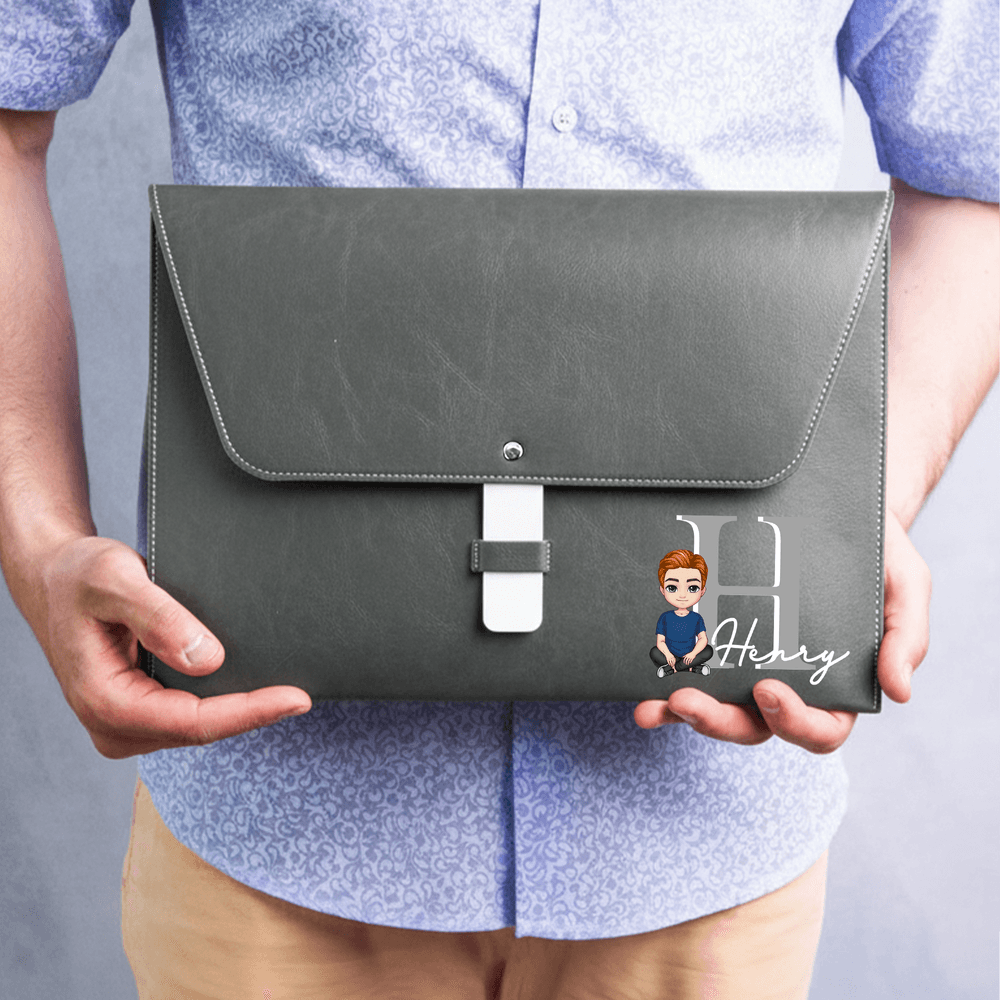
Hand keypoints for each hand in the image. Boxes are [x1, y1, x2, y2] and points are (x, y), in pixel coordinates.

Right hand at [35, 534, 312, 758]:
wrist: (57, 579)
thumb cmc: (79, 575)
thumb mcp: (114, 579)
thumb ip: (159, 617)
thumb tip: (209, 659)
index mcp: (104, 702)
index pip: (193, 722)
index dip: (249, 712)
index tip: (296, 698)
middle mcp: (114, 725)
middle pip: (202, 730)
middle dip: (253, 713)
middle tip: (306, 693)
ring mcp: (128, 723)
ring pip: (200, 726)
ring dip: (242, 709)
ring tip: (289, 690)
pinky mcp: (142, 712)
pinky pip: (192, 714)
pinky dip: (225, 701)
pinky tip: (256, 683)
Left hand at [634, 511, 929, 752]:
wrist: (834, 514)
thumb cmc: (875, 555)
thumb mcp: (905, 585)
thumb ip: (906, 635)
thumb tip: (900, 689)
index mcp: (836, 686)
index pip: (820, 728)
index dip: (793, 720)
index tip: (766, 688)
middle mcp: (788, 686)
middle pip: (754, 725)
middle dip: (717, 720)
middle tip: (687, 699)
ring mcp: (746, 668)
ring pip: (715, 707)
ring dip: (681, 710)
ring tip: (652, 702)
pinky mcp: (716, 644)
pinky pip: (690, 671)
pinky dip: (663, 682)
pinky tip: (641, 682)